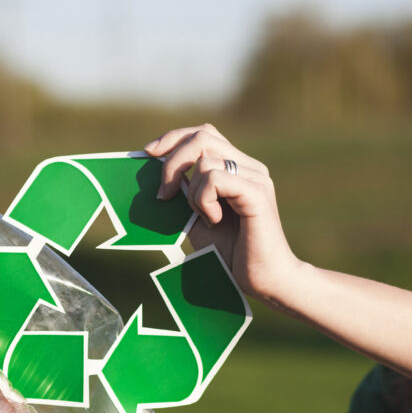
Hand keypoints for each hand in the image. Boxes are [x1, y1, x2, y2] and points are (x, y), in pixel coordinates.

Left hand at [145, 123, 302, 303]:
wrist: (262, 279)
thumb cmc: (230, 253)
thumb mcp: (196, 219)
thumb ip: (183, 195)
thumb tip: (157, 175)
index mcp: (236, 169)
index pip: (203, 134)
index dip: (174, 138)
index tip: (149, 153)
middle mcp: (249, 167)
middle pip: (202, 136)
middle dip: (173, 162)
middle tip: (164, 195)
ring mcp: (256, 177)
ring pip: (206, 161)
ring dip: (193, 193)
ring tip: (205, 218)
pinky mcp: (258, 193)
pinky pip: (216, 178)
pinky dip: (205, 200)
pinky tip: (214, 220)